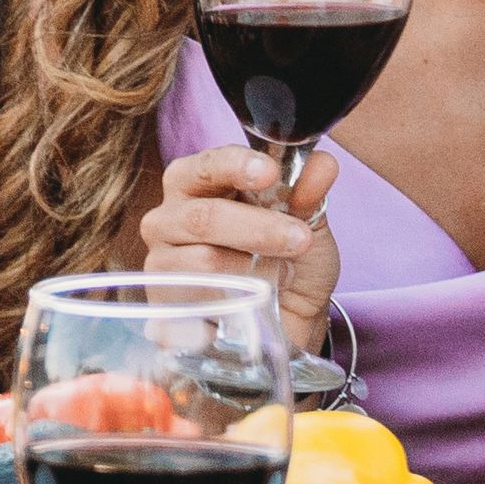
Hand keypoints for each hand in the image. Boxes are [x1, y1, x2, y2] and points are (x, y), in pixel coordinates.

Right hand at [136, 142, 344, 362]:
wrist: (288, 319)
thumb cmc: (288, 258)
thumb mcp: (307, 222)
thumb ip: (309, 191)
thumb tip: (323, 164)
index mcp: (194, 184)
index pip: (205, 166)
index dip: (235, 165)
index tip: (270, 172)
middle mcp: (168, 220)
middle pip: (203, 218)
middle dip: (257, 227)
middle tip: (301, 238)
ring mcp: (162, 265)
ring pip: (204, 263)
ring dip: (254, 270)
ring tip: (283, 276)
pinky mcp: (165, 308)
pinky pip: (199, 303)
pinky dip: (234, 303)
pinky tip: (253, 304)